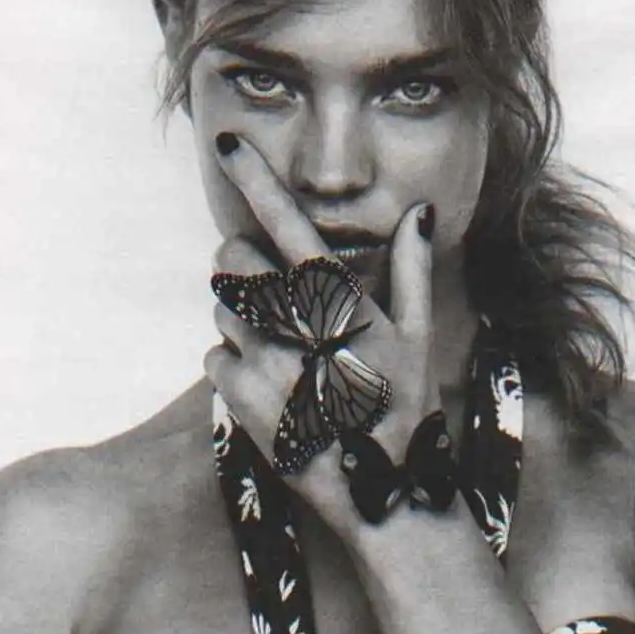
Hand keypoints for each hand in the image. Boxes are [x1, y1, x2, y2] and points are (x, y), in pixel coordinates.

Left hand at [202, 133, 437, 529]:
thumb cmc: (407, 410)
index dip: (254, 176)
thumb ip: (410, 269)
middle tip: (275, 300)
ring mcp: (262, 359)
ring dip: (242, 323)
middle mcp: (293, 321)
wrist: (381, 490)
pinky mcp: (238, 396)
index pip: (285, 221)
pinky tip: (274, 390)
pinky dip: (235, 368)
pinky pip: (215, 358)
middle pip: (230, 258)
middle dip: (243, 268)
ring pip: (221, 310)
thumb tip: (420, 212)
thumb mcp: (419, 336)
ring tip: (286, 357)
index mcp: (336, 297)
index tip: (228, 143)